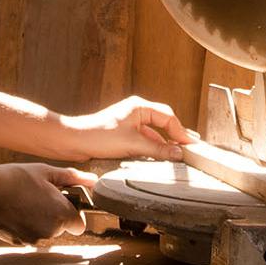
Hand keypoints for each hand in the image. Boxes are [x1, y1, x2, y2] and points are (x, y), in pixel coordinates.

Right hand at [0, 163, 95, 245]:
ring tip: (23, 202)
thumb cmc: (13, 178)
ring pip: (44, 232)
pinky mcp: (18, 243)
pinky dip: (24, 226)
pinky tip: (13, 211)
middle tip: (38, 196)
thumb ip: (73, 177)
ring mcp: (33, 239)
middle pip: (60, 228)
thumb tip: (93, 180)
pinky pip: (28, 235)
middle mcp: (50, 232)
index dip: (72, 212)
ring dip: (38, 220)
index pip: (79, 224)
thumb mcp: (45, 171)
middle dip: (53, 215)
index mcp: (61, 214)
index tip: (61, 202)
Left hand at [61, 96, 196, 160]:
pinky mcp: (124, 135)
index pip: (168, 117)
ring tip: (176, 156)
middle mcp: (136, 112)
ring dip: (164, 145)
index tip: (190, 145)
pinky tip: (159, 158)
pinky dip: (153, 149)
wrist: (75, 142)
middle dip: (176, 136)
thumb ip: (158, 149)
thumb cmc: (99, 136)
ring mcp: (130, 124)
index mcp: (139, 106)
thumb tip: (177, 153)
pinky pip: (145, 141)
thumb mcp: (133, 144)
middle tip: (190, 148)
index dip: (181, 131)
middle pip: (163, 123)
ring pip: (154, 134)